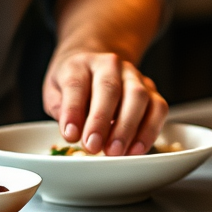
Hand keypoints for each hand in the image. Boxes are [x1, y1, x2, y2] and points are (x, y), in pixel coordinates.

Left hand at [43, 48, 167, 155]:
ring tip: (115, 152)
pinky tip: (136, 149)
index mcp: (79, 64)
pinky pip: (158, 108)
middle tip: (93, 146)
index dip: (73, 111)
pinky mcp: (151, 89)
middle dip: (101, 121)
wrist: (94, 60)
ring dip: (127, 128)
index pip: (75, 84)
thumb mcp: (54, 89)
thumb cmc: (73, 80)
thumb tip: (71, 130)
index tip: (70, 135)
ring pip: (137, 96)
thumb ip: (60, 108)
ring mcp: (133, 75)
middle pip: (108, 89)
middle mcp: (108, 64)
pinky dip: (150, 130)